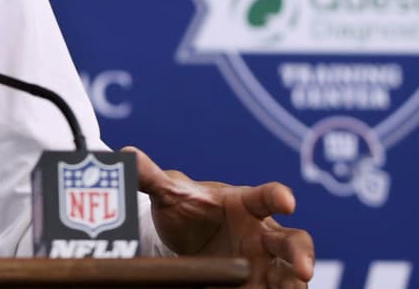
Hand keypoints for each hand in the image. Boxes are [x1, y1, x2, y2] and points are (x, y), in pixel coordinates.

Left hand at [127, 147, 313, 288]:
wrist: (185, 238)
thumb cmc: (187, 208)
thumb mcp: (170, 193)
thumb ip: (151, 176)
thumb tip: (125, 154)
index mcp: (245, 204)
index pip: (266, 196)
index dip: (278, 197)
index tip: (287, 200)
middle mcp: (262, 234)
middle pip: (293, 242)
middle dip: (301, 255)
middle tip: (304, 271)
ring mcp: (263, 264)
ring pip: (289, 276)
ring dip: (293, 285)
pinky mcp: (256, 286)